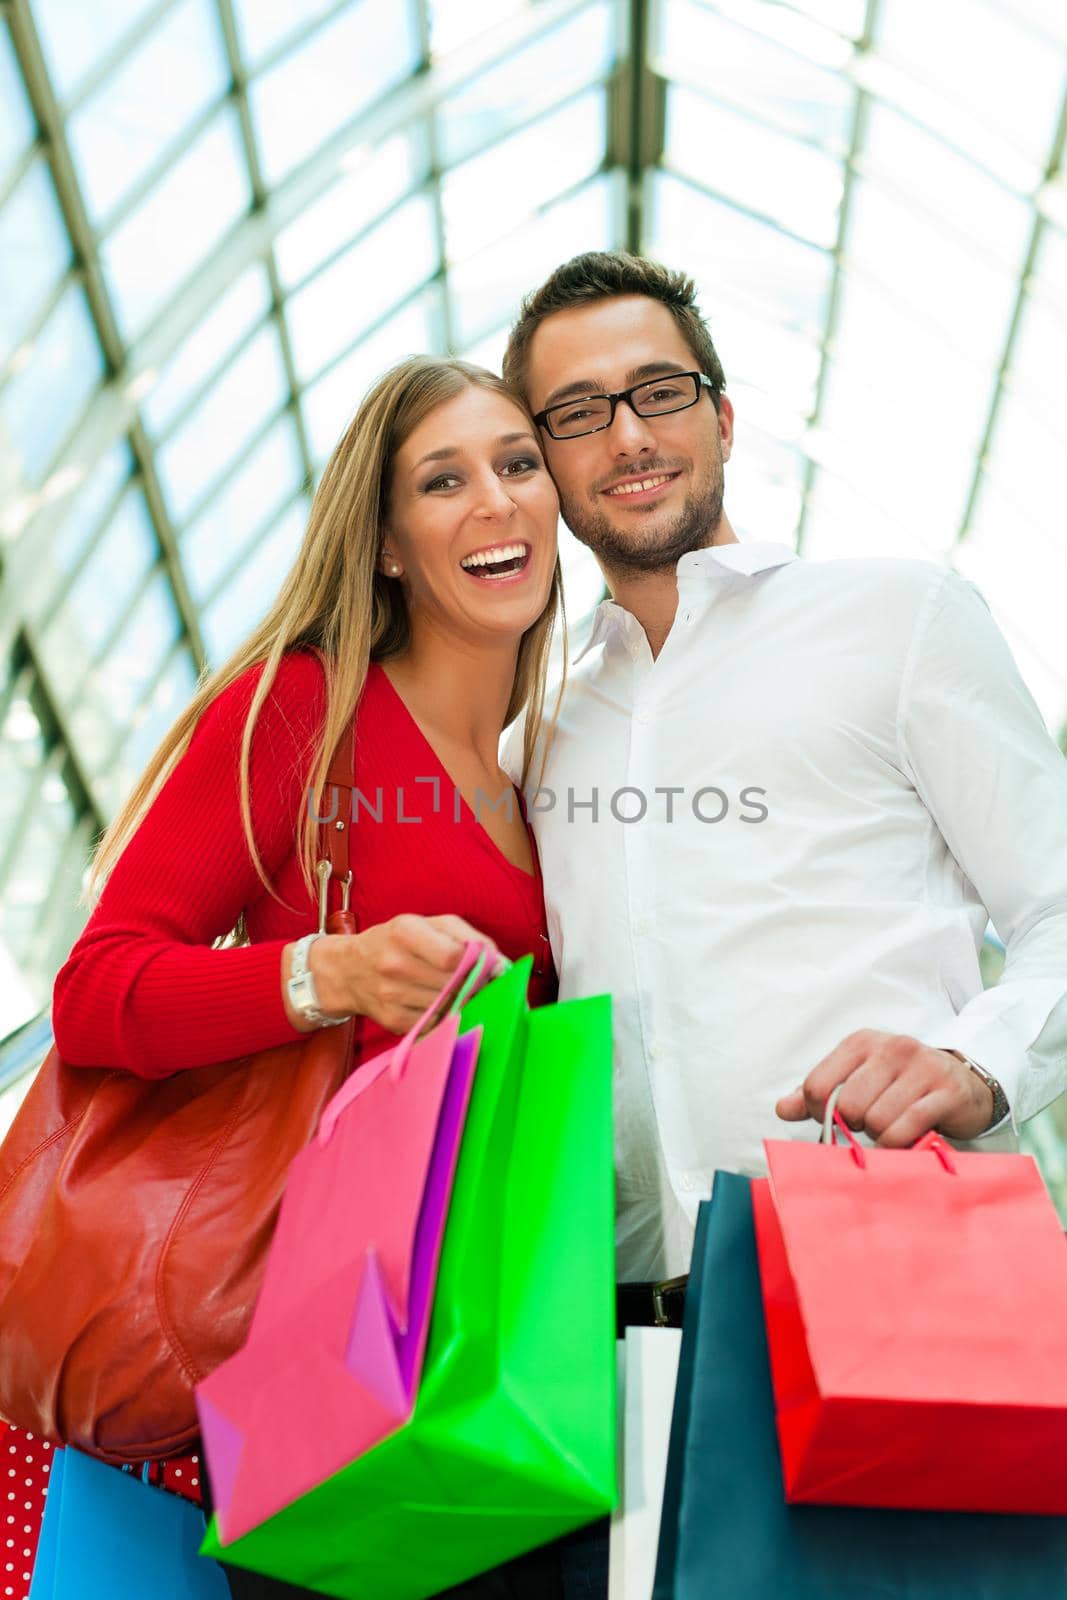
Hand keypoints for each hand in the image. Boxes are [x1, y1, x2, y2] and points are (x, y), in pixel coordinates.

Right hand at [287, 914, 502, 1035]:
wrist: (348, 970)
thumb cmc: (396, 941)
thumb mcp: (427, 924)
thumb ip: (467, 936)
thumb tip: (500, 963)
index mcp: (405, 932)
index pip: (453, 956)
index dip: (478, 965)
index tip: (490, 968)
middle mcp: (395, 964)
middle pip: (453, 983)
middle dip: (476, 986)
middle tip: (484, 984)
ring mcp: (392, 995)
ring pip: (448, 1006)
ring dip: (464, 1002)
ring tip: (466, 993)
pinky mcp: (394, 1021)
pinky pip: (436, 1023)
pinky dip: (448, 1017)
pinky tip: (447, 1006)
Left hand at [774, 1030, 995, 1144]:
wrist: (966, 1084)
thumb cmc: (902, 1084)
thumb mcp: (858, 1078)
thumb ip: (819, 1093)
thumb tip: (782, 1108)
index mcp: (862, 1042)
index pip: (817, 1085)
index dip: (820, 1113)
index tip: (836, 1119)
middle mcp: (892, 1048)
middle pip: (848, 1106)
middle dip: (856, 1125)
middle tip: (871, 1123)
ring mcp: (922, 1067)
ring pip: (877, 1121)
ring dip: (881, 1136)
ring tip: (893, 1126)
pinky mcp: (946, 1092)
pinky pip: (906, 1130)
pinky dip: (900, 1143)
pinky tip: (908, 1137)